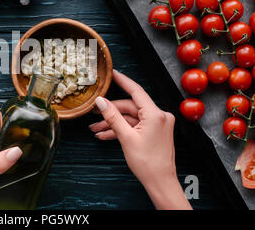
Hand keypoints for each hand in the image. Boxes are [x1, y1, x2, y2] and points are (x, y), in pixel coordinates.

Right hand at [89, 70, 191, 209]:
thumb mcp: (126, 138)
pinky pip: (135, 126)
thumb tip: (101, 102)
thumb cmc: (148, 163)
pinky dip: (122, 129)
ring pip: (131, 118)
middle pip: (130, 107)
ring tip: (96, 129)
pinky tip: (106, 135)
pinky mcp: (155, 131)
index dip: (122, 81)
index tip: (113, 73)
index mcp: (155, 114)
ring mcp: (158, 124)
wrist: (160, 182)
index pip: (136, 91)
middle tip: (94, 115)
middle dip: (110, 112)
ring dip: (113, 123)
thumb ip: (112, 117)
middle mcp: (159, 116)